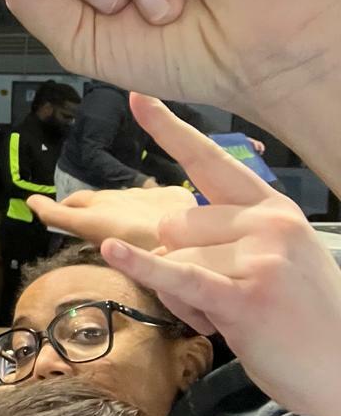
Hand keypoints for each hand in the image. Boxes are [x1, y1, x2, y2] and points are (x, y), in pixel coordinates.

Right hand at [27, 184, 197, 252]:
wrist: (200, 242)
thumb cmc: (150, 259)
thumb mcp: (112, 254)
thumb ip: (79, 229)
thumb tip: (51, 216)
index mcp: (96, 218)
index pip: (63, 211)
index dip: (46, 208)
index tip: (32, 202)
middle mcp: (114, 200)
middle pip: (87, 199)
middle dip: (74, 204)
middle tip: (66, 212)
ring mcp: (143, 195)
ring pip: (118, 197)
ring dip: (109, 205)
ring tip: (108, 217)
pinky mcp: (170, 194)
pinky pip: (151, 197)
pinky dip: (143, 206)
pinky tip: (150, 217)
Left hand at [101, 94, 340, 415]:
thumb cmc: (303, 319)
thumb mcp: (274, 259)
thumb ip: (227, 234)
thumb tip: (166, 229)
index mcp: (273, 209)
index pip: (211, 161)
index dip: (170, 130)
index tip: (137, 97)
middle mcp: (268, 224)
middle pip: (174, 226)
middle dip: (182, 266)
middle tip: (225, 299)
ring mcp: (260, 259)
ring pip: (173, 260)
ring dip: (185, 299)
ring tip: (233, 318)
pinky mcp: (245, 298)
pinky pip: (179, 276)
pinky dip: (143, 267)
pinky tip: (112, 249)